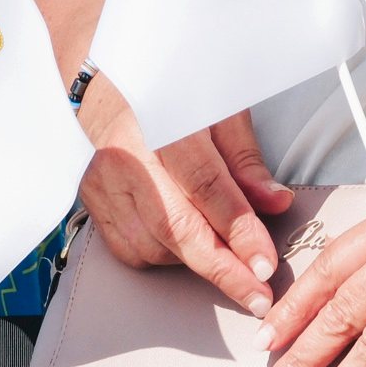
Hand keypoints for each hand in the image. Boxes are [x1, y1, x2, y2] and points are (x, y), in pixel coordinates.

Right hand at [72, 75, 291, 316]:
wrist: (98, 71)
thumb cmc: (166, 83)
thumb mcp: (217, 105)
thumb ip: (244, 158)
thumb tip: (274, 203)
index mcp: (162, 123)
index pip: (206, 188)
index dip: (239, 232)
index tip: (265, 264)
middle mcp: (126, 156)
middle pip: (176, 228)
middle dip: (223, 270)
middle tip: (257, 296)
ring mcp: (102, 180)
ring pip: (152, 244)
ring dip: (193, 261)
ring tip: (225, 260)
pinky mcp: (91, 197)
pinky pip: (128, 247)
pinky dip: (161, 255)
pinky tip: (182, 246)